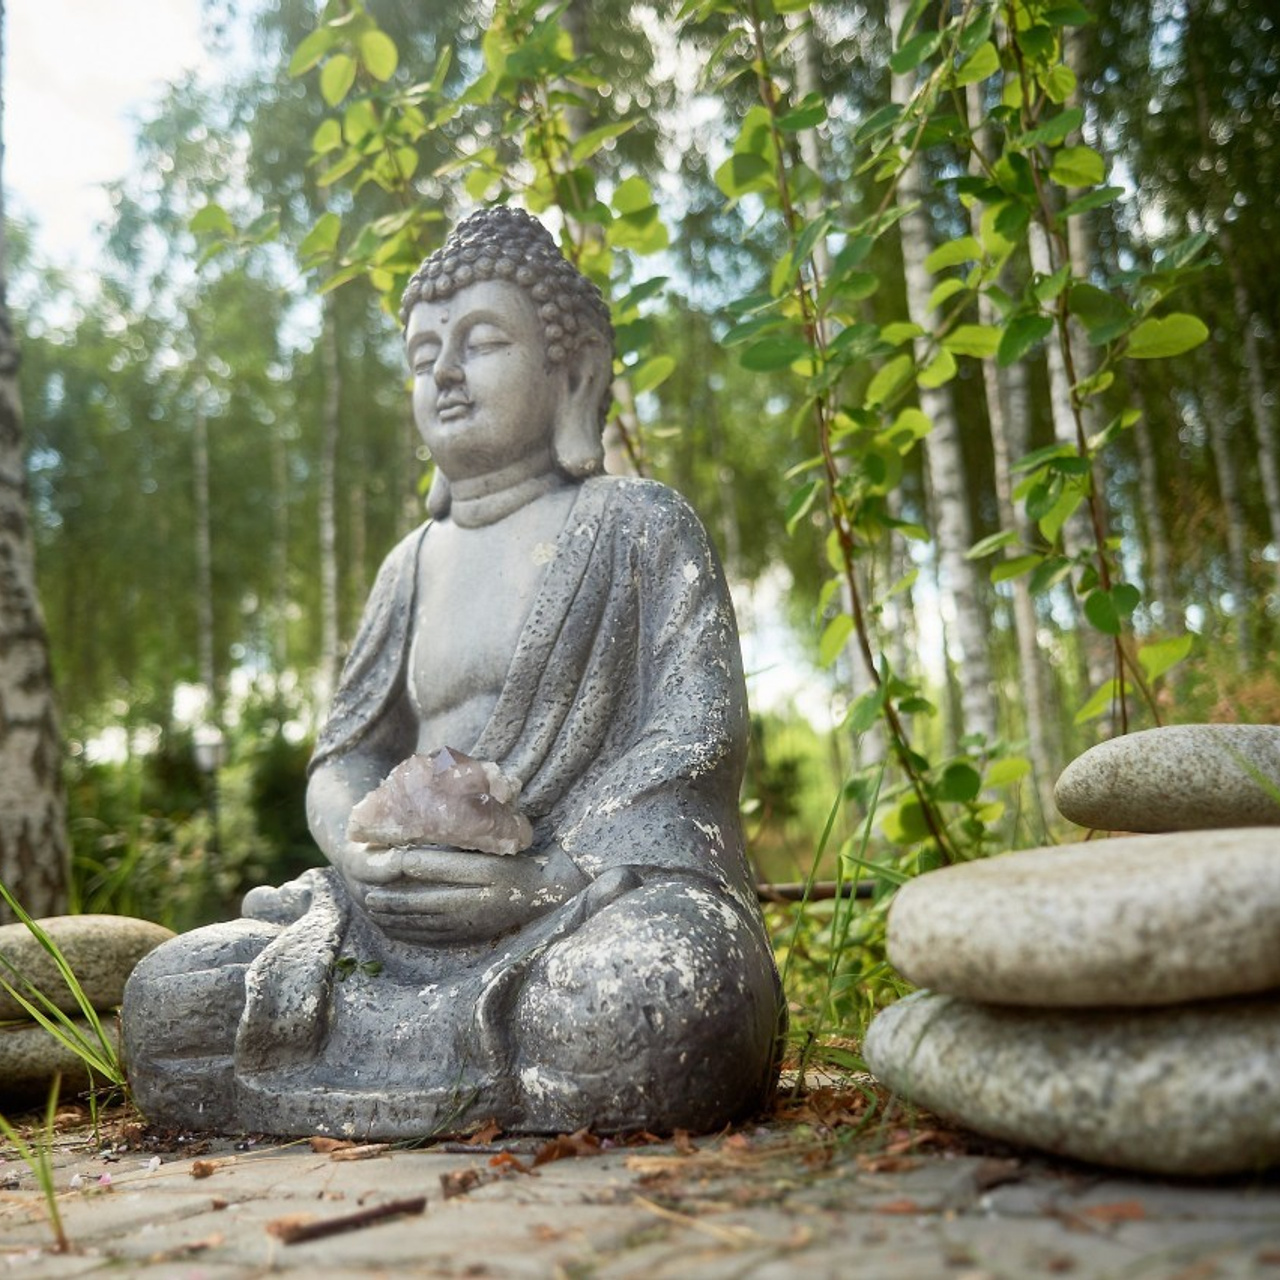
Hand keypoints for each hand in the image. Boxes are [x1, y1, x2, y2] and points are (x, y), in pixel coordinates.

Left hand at [339, 841, 587, 945]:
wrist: (547, 895)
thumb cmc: (518, 867)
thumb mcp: (486, 858)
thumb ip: (447, 859)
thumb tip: (408, 857)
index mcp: (471, 886)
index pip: (425, 882)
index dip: (397, 877)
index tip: (376, 869)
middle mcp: (467, 910)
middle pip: (418, 906)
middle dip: (389, 902)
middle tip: (366, 895)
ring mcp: (469, 926)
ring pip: (422, 925)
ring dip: (395, 920)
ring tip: (375, 910)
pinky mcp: (472, 936)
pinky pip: (435, 938)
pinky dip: (412, 934)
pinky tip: (400, 928)